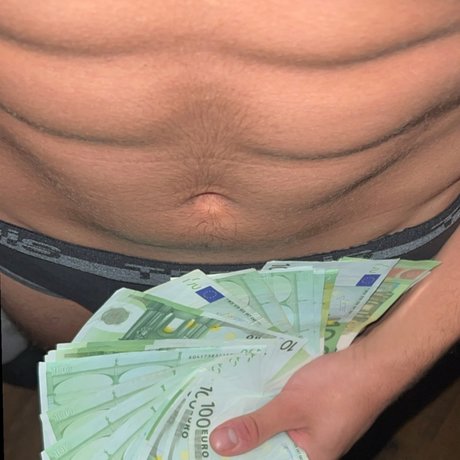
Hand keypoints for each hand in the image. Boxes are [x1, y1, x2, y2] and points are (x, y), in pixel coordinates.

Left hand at [210, 344, 388, 459]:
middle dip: (241, 436)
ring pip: (274, 431)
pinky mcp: (313, 413)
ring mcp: (312, 431)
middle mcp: (310, 452)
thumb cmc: (335, 388)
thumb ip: (257, 426)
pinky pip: (283, 416)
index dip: (238, 455)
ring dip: (253, 419)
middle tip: (209, 423)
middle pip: (268, 449)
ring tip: (221, 409)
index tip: (208, 446)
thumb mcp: (291, 407)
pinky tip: (248, 395)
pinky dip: (267, 407)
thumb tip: (219, 444)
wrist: (372, 365)